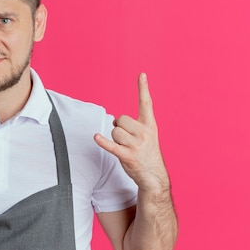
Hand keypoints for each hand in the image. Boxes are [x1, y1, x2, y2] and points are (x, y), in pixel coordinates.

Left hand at [94, 73, 168, 191]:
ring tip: (124, 147)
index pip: (146, 103)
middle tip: (126, 139)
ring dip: (114, 139)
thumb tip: (115, 121)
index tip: (141, 74)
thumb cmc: (147, 153)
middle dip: (119, 127)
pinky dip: (103, 142)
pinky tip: (96, 138)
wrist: (153, 175)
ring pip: (114, 131)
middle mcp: (144, 133)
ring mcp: (136, 145)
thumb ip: (134, 125)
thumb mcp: (147, 136)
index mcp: (150, 125)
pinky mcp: (127, 155)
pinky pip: (111, 145)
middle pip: (121, 119)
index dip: (143, 88)